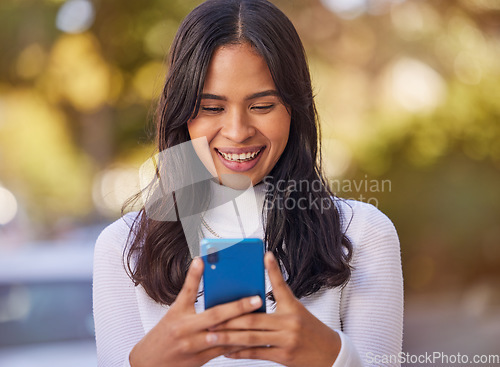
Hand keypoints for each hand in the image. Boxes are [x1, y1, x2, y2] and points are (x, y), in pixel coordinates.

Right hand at [129, 257, 262, 366]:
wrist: (149, 364)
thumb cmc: (162, 335)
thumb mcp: (173, 311)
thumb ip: (189, 292)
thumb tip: (200, 265)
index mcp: (178, 314)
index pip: (188, 291)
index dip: (195, 275)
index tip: (204, 261)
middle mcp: (186, 330)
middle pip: (215, 316)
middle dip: (238, 307)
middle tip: (256, 299)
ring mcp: (194, 346)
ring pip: (223, 335)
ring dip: (243, 328)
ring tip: (260, 319)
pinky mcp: (201, 359)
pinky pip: (223, 350)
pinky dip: (237, 342)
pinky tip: (251, 337)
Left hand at [212, 252, 341, 366]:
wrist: (331, 354)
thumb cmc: (311, 329)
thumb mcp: (298, 310)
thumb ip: (279, 298)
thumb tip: (258, 287)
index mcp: (292, 308)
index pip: (280, 285)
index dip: (273, 270)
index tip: (265, 255)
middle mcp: (289, 323)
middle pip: (254, 319)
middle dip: (230, 319)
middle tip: (211, 317)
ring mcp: (286, 341)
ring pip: (252, 338)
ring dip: (229, 337)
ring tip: (212, 335)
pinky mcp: (283, 356)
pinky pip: (257, 354)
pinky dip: (240, 353)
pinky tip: (227, 351)